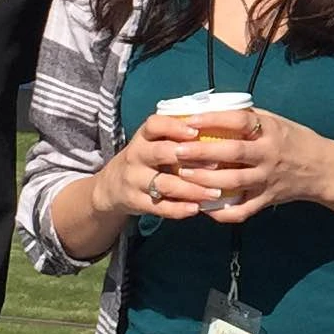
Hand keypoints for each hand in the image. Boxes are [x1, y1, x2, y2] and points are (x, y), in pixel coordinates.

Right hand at [92, 110, 269, 226]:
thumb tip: (220, 125)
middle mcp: (136, 154)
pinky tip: (197, 209)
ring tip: (215, 193)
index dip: (175, 126)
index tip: (196, 131)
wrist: (112, 186)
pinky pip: (158, 207)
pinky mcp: (135, 201)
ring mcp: (134, 179)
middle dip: (187, 157)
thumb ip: (178, 134)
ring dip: (191, 189)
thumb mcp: (154, 142)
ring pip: (163, 184)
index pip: (154, 124)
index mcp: (144, 136)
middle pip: (159, 152)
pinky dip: (179, 209)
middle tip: (216, 164)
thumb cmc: (147, 158)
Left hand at [174, 108, 329, 224]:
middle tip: (177, 151)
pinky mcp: (267, 199)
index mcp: (270, 130)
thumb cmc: (294, 140)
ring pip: (234, 181)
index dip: (213, 120)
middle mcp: (269, 154)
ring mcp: (268, 179)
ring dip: (206, 180)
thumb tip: (212, 109)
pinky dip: (222, 212)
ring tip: (183, 176)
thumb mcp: (276, 122)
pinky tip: (203, 208)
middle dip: (202, 152)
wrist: (322, 169)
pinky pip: (243, 210)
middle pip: (233, 153)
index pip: (240, 121)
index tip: (189, 120)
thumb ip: (249, 118)